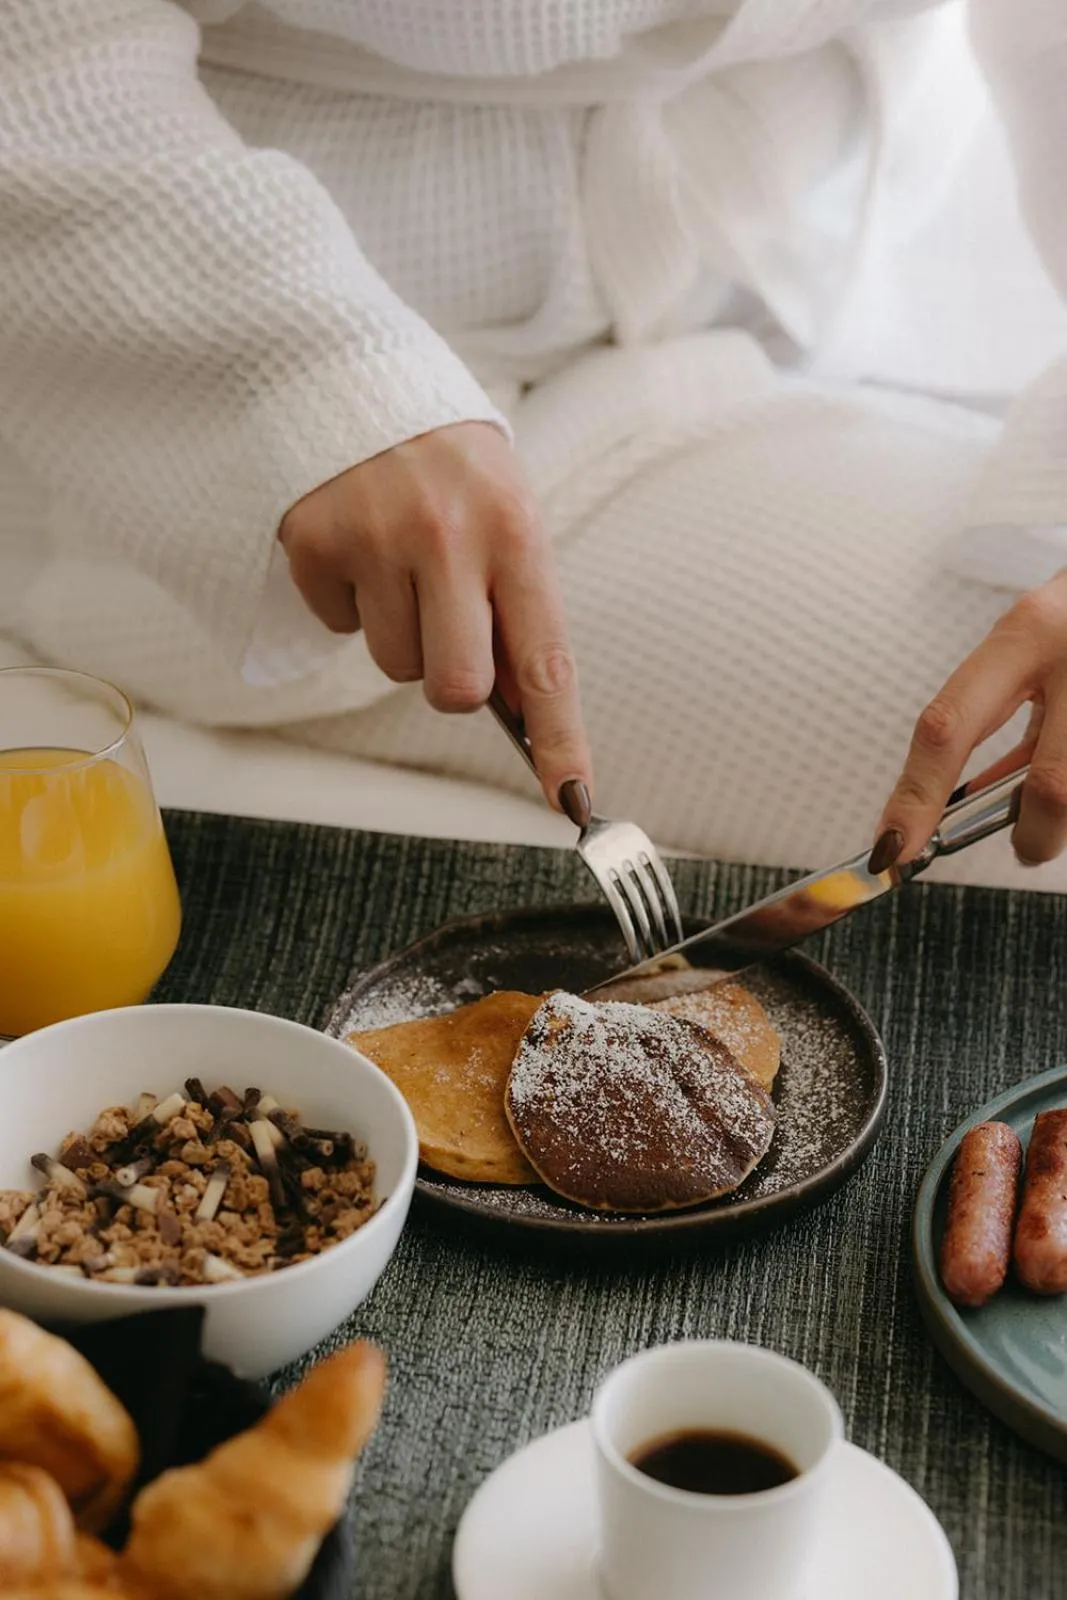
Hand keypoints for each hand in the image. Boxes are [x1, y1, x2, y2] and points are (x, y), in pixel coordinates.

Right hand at [278, 422, 592, 820]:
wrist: (353, 372)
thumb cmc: (450, 462)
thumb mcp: (506, 511)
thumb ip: (516, 603)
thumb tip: (518, 711)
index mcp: (516, 530)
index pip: (545, 660)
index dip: (560, 739)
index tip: (573, 799)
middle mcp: (448, 536)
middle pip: (456, 688)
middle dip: (452, 681)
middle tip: (445, 628)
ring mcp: (375, 539)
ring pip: (392, 665)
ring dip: (398, 633)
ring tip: (398, 560)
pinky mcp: (313, 541)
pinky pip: (337, 625)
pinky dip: (347, 600)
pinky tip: (357, 545)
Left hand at [872, 567, 1066, 871]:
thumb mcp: (1025, 649)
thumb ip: (991, 715)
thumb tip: (960, 802)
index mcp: (1025, 635)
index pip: (949, 726)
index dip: (916, 796)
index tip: (892, 847)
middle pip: (1051, 786)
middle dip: (1035, 835)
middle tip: (1025, 847)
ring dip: (1062, 819)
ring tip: (1055, 808)